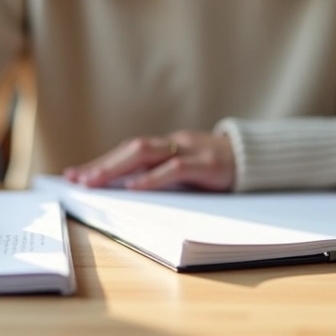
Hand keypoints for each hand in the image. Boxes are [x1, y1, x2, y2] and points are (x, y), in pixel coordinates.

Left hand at [63, 131, 235, 191]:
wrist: (261, 159)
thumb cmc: (221, 170)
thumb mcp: (190, 172)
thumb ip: (164, 175)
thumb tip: (127, 191)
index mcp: (169, 146)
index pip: (128, 152)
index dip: (101, 162)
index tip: (74, 174)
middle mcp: (175, 144)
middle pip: (131, 149)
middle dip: (101, 165)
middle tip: (76, 179)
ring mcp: (191, 151)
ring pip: (146, 154)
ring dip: (116, 168)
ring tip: (95, 182)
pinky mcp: (207, 164)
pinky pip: (175, 169)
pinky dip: (152, 178)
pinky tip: (134, 187)